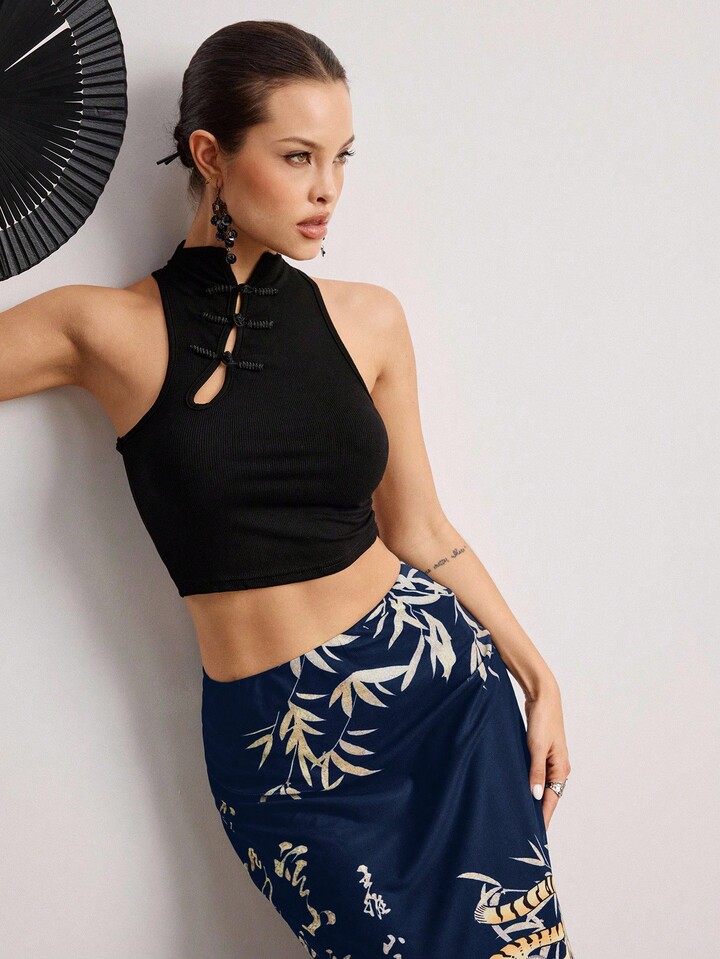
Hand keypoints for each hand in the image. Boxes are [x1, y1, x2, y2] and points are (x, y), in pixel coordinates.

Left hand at [524, 680, 570, 830]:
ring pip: (541, 785)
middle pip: (548, 795)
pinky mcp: (540, 752)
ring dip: (532, 796)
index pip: (551, 800)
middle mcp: (558, 767)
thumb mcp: (536, 747)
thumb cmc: (542, 720)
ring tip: (520, 812)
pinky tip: (519, 788)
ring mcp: (550, 759)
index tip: (535, 833)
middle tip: (523, 827)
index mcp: (561, 768)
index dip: (543, 816)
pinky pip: (536, 774)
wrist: (543, 696)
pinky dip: (530, 783)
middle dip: (537, 810)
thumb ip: (536, 772)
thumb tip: (535, 797)